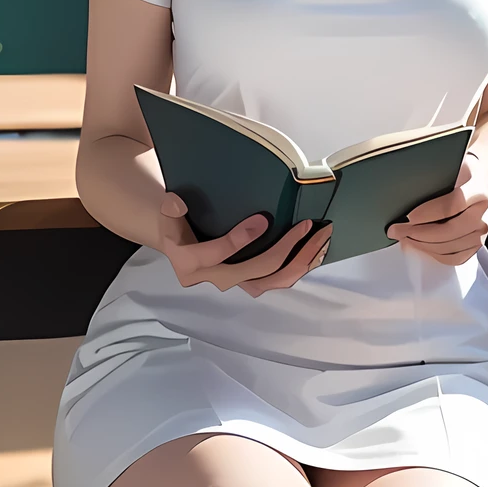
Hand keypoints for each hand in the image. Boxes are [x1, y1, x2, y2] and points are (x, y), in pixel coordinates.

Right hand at [157, 192, 332, 297]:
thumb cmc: (176, 224)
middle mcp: (214, 278)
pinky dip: (298, 267)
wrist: (178, 243)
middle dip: (284, 250)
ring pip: (271, 282)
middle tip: (306, 226)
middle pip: (254, 272)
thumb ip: (171, 208)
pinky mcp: (249, 282)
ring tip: (320, 240)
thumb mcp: (167, 214)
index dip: (240, 240)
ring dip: (298, 263)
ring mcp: (234, 283)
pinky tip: (316, 251)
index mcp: (190, 262)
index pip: (218, 255)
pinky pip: (277, 281)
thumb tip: (178, 202)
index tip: (263, 221)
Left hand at [385, 151, 487, 265]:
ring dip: (422, 244)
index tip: (408, 216)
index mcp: (479, 190)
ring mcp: (481, 233)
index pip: (453, 205)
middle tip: (397, 230)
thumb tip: (404, 182)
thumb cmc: (461, 174)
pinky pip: (454, 258)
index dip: (429, 212)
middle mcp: (483, 214)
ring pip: (449, 246)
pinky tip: (419, 244)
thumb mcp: (451, 165)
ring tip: (404, 236)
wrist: (479, 183)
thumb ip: (435, 174)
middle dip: (418, 232)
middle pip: (450, 230)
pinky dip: (433, 253)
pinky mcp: (476, 246)